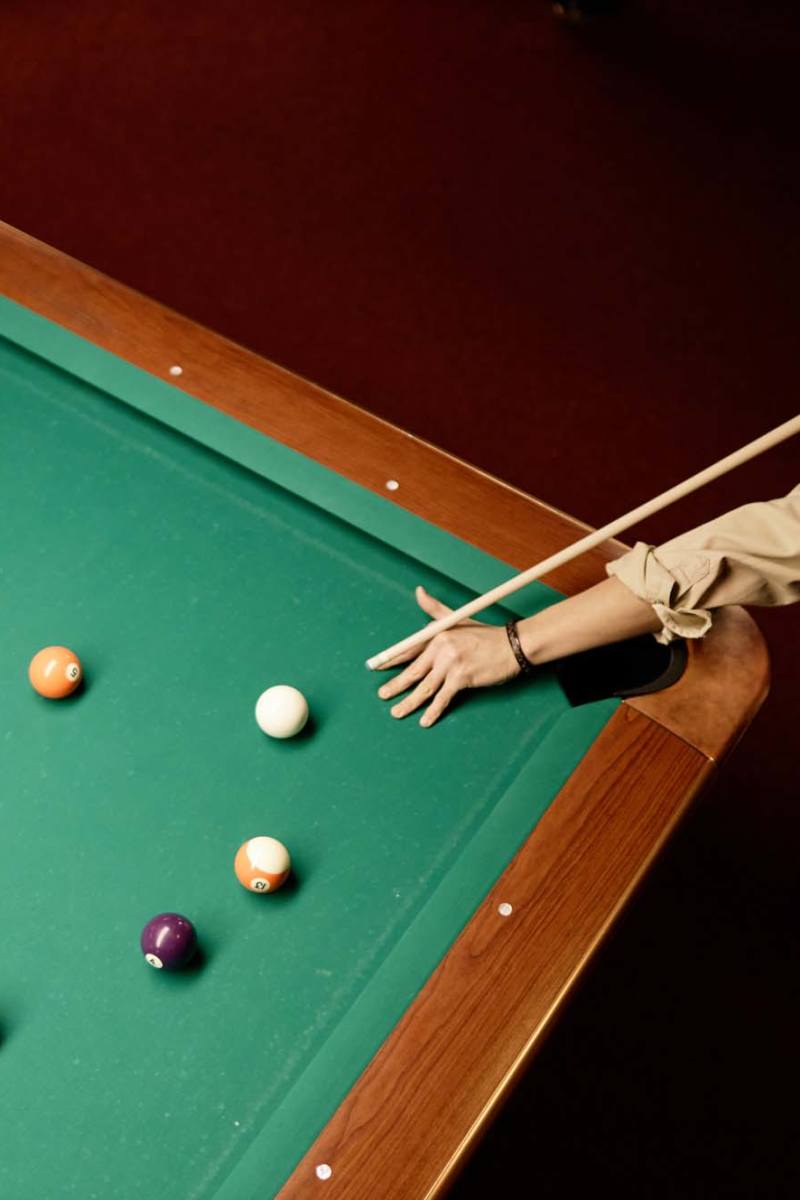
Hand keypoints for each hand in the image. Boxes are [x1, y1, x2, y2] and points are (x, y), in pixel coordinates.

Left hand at [376, 585, 520, 727]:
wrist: (513, 645)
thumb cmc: (486, 635)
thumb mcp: (458, 619)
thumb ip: (435, 609)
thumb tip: (418, 591)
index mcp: (438, 634)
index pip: (409, 649)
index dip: (392, 659)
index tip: (377, 667)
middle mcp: (441, 647)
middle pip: (413, 670)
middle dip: (396, 685)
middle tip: (382, 695)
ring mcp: (451, 663)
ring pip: (425, 687)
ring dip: (409, 702)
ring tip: (397, 712)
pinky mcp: (462, 677)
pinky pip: (443, 697)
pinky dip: (433, 711)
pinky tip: (425, 721)